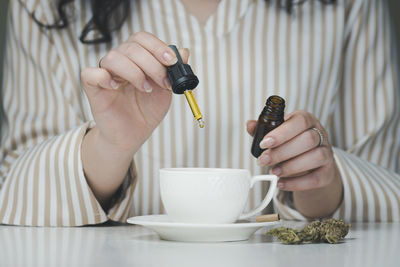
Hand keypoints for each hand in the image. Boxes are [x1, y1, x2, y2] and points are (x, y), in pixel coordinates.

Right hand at [81, 31, 188, 153]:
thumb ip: (174, 72)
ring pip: (113, 57)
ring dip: (134, 72)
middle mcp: (121, 62)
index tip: (172, 61)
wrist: (134, 135)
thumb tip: (185, 52)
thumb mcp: (166, 91)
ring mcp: (106, 73)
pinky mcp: (93, 88)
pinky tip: (115, 87)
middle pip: (131, 47)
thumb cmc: (147, 110)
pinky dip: (103, 77)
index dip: (158, 47)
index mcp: (137, 58)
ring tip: (145, 89)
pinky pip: (90, 74)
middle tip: (163, 82)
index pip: (143, 39)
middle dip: (152, 64)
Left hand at [247, 110, 342, 216]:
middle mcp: (320, 134)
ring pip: (316, 157)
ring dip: (291, 167)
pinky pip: (316, 178)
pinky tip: (281, 183)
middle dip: (282, 152)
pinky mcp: (327, 172)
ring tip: (274, 171)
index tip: (264, 143)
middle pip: (308, 140)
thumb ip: (262, 129)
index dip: (281, 133)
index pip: (299, 122)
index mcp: (306, 120)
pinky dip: (296, 183)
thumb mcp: (277, 133)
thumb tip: (250, 125)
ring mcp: (327, 153)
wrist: (310, 164)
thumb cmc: (290, 143)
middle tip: (264, 160)